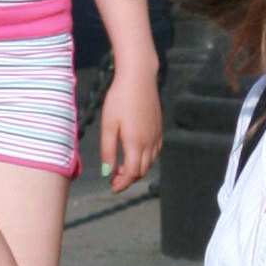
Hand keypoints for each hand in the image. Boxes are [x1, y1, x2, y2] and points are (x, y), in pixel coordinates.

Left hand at [100, 59, 163, 190]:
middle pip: (142, 170)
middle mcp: (149, 142)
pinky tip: (135, 153)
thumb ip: (107, 149)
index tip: (111, 187)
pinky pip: (155, 151)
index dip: (122, 183)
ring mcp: (156, 135)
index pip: (132, 173)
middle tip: (114, 178)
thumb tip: (106, 171)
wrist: (139, 78)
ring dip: (137, 169)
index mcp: (136, 143)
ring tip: (122, 167)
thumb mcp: (108, 124)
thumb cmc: (120, 99)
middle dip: (129, 178)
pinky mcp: (159, 128)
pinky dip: (146, 159)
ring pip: (150, 162)